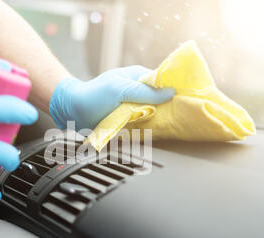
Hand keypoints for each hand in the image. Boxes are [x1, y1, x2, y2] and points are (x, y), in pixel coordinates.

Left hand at [49, 66, 174, 129]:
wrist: (73, 112)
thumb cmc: (93, 95)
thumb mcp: (119, 89)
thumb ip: (144, 92)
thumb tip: (171, 93)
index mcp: (138, 77)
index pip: (164, 82)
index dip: (176, 89)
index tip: (190, 99)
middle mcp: (139, 92)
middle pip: (162, 100)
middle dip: (172, 108)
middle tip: (184, 117)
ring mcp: (135, 107)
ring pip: (156, 114)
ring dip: (162, 121)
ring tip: (175, 127)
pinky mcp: (130, 122)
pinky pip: (146, 126)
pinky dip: (151, 130)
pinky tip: (160, 134)